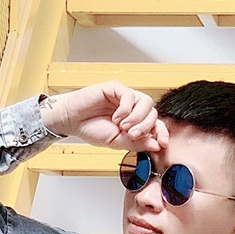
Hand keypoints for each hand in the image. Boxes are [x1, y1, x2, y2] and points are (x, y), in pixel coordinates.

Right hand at [43, 81, 169, 152]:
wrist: (72, 121)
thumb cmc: (92, 129)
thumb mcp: (117, 142)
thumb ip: (136, 143)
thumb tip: (156, 145)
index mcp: (135, 121)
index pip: (156, 124)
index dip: (162, 132)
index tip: (162, 143)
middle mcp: (133, 108)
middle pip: (153, 113)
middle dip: (145, 127)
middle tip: (131, 135)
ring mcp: (125, 97)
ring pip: (146, 102)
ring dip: (137, 118)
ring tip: (123, 126)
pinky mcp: (115, 88)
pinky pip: (130, 96)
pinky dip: (125, 109)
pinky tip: (116, 117)